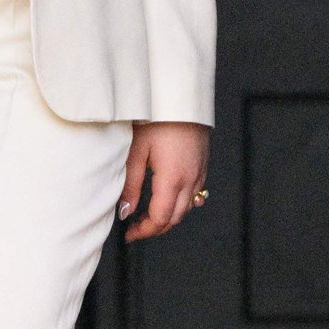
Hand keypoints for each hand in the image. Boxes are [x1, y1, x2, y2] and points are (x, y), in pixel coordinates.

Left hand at [119, 122, 209, 240]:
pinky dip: (182, 202)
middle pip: (175, 217)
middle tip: (136, 226)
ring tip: (149, 212)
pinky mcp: (203, 162)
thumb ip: (130, 184)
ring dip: (169, 215)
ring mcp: (199, 171)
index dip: (144, 231)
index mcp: (172, 179)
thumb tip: (125, 213)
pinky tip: (171, 197)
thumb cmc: (157, 118)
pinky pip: (196, 192)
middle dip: (156, 227)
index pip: (160, 218)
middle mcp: (190, 179)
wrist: (182, 95)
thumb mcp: (137, 150)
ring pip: (187, 207)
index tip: (129, 233)